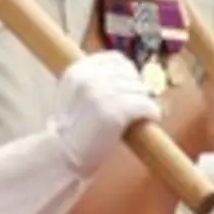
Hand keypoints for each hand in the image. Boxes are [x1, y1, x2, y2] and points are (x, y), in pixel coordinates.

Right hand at [51, 51, 160, 175]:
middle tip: (132, 107)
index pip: (116, 59)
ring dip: (143, 104)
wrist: (62, 154)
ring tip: (135, 118)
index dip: (127, 73)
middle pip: (131, 75)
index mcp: (77, 70)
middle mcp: (88, 77)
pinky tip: (145, 122)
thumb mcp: (74, 93)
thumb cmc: (72, 127)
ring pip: (141, 90)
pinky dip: (152, 114)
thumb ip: (94, 79)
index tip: (126, 88)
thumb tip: (130, 74)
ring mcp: (101, 94)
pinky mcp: (115, 112)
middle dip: (136, 90)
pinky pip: (147, 106)